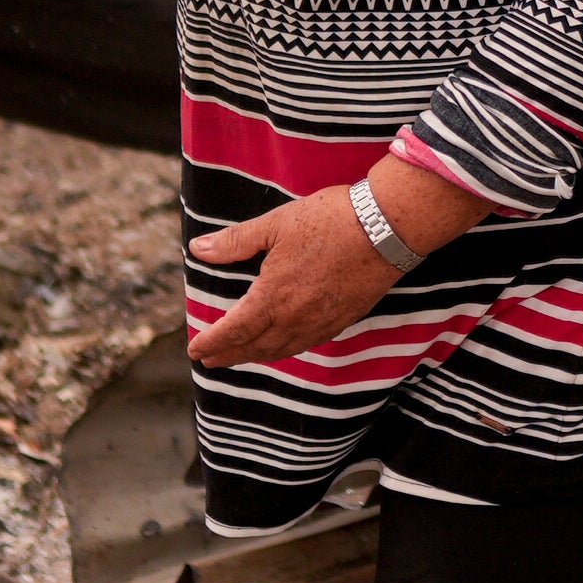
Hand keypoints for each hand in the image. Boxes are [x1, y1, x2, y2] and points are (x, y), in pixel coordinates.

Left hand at [185, 157, 489, 368]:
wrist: (387, 228)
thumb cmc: (330, 220)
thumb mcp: (275, 224)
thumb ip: (234, 242)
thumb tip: (198, 250)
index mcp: (272, 297)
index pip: (233, 330)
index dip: (212, 342)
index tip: (194, 350)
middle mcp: (295, 318)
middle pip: (255, 346)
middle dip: (229, 355)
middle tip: (211, 361)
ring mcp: (321, 322)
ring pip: (282, 349)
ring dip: (257, 356)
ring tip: (243, 358)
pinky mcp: (344, 318)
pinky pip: (307, 344)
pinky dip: (287, 350)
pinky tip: (286, 345)